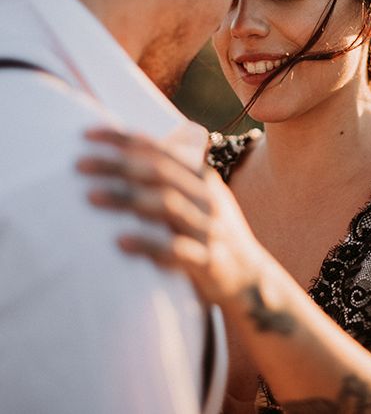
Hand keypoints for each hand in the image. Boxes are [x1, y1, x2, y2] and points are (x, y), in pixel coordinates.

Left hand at [78, 128, 261, 304]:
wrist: (249, 277)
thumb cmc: (210, 234)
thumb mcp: (199, 198)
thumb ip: (173, 177)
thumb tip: (130, 148)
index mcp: (201, 179)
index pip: (160, 150)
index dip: (125, 140)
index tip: (87, 135)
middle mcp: (206, 198)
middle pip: (159, 172)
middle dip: (118, 165)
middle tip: (79, 164)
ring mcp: (208, 228)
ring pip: (167, 205)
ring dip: (127, 198)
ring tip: (91, 196)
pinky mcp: (208, 260)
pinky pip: (177, 249)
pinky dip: (148, 244)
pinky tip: (120, 241)